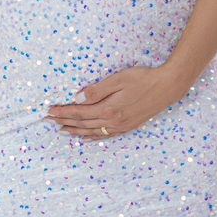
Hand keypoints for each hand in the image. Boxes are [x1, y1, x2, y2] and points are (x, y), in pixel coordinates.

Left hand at [44, 66, 175, 139]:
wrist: (168, 87)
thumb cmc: (143, 79)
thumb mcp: (118, 79)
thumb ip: (97, 90)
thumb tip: (77, 99)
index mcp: (109, 109)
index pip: (79, 113)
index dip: (63, 112)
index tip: (49, 112)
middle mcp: (113, 121)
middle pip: (83, 123)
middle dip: (64, 122)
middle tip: (48, 122)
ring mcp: (121, 126)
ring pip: (93, 131)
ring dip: (76, 131)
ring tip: (62, 131)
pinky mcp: (128, 126)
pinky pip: (106, 135)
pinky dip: (93, 137)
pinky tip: (86, 138)